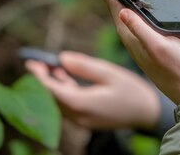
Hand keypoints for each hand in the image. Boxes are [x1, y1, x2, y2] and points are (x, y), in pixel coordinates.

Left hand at [25, 51, 159, 129]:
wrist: (148, 112)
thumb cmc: (132, 91)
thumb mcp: (109, 72)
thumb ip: (83, 66)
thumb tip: (61, 58)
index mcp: (82, 104)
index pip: (51, 91)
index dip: (39, 76)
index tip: (30, 62)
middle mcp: (78, 116)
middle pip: (51, 99)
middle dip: (42, 80)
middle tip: (37, 62)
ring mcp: (82, 121)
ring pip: (58, 103)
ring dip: (52, 86)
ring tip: (49, 66)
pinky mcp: (88, 120)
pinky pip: (68, 106)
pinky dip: (62, 91)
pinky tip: (64, 77)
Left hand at [98, 0, 179, 104]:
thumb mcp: (160, 47)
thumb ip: (141, 29)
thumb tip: (122, 12)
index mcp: (137, 43)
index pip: (119, 16)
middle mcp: (141, 47)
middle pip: (125, 19)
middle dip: (118, 2)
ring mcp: (151, 51)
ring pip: (137, 25)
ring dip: (132, 10)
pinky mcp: (163, 54)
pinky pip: (150, 32)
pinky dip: (148, 20)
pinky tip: (153, 18)